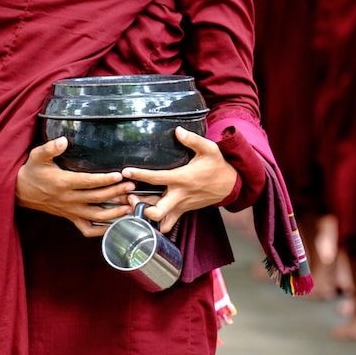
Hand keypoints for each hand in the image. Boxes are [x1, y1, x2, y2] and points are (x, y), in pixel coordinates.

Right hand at [16, 137, 135, 236]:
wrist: (20, 191)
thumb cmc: (32, 171)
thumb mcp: (37, 156)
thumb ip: (50, 148)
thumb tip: (63, 140)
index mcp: (63, 183)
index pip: (87, 182)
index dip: (104, 179)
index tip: (119, 175)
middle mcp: (69, 199)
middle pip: (97, 198)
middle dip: (116, 193)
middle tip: (132, 187)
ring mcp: (71, 211)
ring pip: (96, 216)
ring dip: (115, 212)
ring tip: (130, 206)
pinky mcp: (71, 218)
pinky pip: (88, 229)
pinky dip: (102, 230)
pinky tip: (116, 225)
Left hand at [122, 126, 237, 232]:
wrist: (229, 185)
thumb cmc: (217, 165)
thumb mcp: (209, 149)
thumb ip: (193, 140)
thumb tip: (178, 130)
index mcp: (182, 179)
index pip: (157, 178)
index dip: (140, 175)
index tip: (126, 171)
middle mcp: (180, 195)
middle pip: (157, 212)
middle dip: (140, 207)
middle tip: (129, 197)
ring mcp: (181, 206)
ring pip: (160, 220)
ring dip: (145, 215)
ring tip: (133, 204)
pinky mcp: (183, 211)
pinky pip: (167, 224)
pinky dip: (156, 223)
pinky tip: (146, 213)